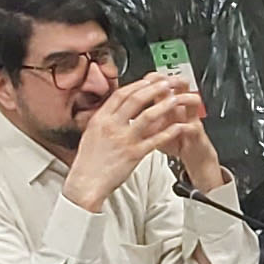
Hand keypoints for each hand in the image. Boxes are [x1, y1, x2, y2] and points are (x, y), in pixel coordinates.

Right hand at [60, 72, 181, 209]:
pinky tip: (178, 126)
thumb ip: (104, 119)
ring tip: (175, 99)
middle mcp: (112, 126)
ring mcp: (124, 139)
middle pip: (136, 100)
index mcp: (100, 119)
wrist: (86, 183)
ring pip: (148, 116)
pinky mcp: (134, 154)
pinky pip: (155, 140)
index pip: (120, 94)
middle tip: (166, 83)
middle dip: (153, 89)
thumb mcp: (90, 133)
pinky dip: (168, 132)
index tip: (148, 80)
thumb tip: (115, 108)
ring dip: (164, 105)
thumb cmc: (88, 161)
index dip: (137, 85)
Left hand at [144, 75, 227, 193]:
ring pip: (193, 101)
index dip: (155, 78)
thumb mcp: (152, 129)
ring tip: (174, 100)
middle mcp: (181, 108)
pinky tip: (176, 128)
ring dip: (183, 98)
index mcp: (168, 104)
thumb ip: (140, 118)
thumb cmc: (172, 142)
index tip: (145, 79)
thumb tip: (120, 112)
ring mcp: (190, 118)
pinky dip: (184, 126)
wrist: (192, 156)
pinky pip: (193, 126)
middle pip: (181, 85)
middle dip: (171, 81)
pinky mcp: (197, 133)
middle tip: (162, 83)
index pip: (163, 83)